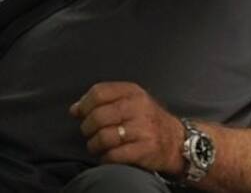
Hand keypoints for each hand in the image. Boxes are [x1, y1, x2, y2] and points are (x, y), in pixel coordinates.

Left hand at [69, 81, 184, 174]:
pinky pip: (114, 155)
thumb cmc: (147, 120)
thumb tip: (74, 109)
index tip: (80, 114)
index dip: (84, 105)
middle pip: (98, 116)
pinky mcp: (145, 150)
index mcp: (132, 92)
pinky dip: (105, 158)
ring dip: (94, 145)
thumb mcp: (130, 101)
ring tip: (96, 146)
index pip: (99, 92)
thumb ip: (103, 101)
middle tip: (89, 133)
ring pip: (103, 137)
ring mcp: (143, 129)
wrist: (176, 141)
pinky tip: (108, 156)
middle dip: (87, 128)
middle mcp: (138, 108)